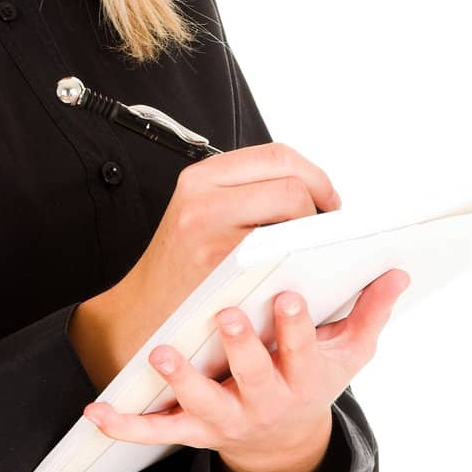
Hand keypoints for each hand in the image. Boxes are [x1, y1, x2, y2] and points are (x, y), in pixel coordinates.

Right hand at [68, 140, 341, 393]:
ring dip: (313, 231)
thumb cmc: (184, 269)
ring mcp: (213, 234)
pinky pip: (283, 251)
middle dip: (320, 200)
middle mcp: (203, 199)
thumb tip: (310, 188)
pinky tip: (301, 269)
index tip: (327, 198)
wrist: (144, 315)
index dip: (314, 175)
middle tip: (327, 224)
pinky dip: (302, 257)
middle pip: (290, 180)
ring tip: (313, 247)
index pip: (275, 156)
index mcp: (201, 178)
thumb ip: (243, 193)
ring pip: (292, 212)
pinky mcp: (224, 268)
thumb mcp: (200, 212)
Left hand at [82, 267, 409, 471]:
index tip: (289, 294)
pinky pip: (156, 432)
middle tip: (227, 315)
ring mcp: (227, 417)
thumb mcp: (347, 352)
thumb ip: (370, 311)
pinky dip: (126, 424)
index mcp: (303, 377)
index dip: (295, 326)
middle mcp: (265, 400)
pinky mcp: (193, 430)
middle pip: (254, 376)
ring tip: (163, 354)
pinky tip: (98, 411)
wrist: (283, 440)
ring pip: (203, 404)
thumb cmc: (311, 378)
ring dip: (182, 381)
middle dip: (242, 348)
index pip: (302, 350)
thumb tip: (396, 271)